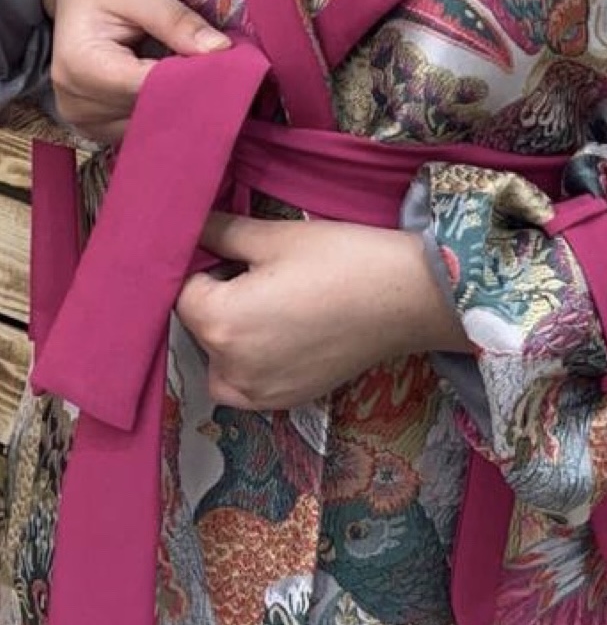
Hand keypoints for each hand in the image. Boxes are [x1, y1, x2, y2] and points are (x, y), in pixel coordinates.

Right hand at [42, 0, 228, 142]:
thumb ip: (178, 21)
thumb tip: (220, 49)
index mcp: (80, 64)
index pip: (146, 87)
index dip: (190, 80)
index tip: (227, 70)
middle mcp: (74, 100)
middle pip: (147, 110)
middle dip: (187, 93)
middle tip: (223, 73)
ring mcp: (81, 119)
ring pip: (148, 124)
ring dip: (177, 106)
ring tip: (197, 78)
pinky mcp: (94, 127)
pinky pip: (139, 129)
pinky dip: (162, 112)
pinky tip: (175, 91)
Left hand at [177, 211, 471, 409]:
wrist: (405, 298)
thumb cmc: (339, 259)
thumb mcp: (274, 238)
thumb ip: (220, 234)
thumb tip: (186, 222)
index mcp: (219, 322)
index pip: (182, 291)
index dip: (204, 266)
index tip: (234, 254)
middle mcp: (229, 368)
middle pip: (200, 327)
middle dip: (218, 299)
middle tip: (261, 274)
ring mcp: (258, 393)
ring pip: (218, 359)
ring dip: (230, 334)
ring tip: (273, 304)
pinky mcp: (285, 402)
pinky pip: (246, 384)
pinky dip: (252, 361)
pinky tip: (285, 333)